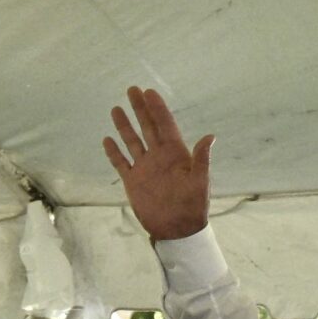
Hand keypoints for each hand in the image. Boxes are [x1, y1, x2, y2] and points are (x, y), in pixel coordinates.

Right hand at [104, 86, 214, 241]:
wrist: (177, 229)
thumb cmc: (193, 206)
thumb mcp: (200, 182)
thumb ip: (201, 159)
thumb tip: (210, 136)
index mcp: (176, 154)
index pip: (165, 125)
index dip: (157, 109)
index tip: (149, 92)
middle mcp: (159, 157)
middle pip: (148, 127)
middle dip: (140, 109)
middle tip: (132, 89)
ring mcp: (145, 168)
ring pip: (132, 141)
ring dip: (124, 126)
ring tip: (116, 108)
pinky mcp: (133, 181)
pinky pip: (121, 163)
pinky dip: (114, 152)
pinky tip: (107, 139)